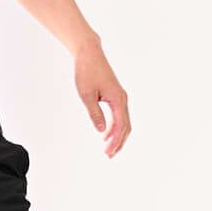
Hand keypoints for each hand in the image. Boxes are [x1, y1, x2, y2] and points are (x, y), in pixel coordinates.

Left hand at [74, 41, 130, 157]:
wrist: (89, 54)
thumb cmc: (86, 72)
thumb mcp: (87, 95)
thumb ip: (95, 114)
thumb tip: (102, 131)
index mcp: (118, 99)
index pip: (121, 126)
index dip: (115, 141)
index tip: (107, 153)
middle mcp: (122, 99)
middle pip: (126, 126)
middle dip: (118, 142)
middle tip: (109, 156)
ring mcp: (120, 97)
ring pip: (123, 121)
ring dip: (117, 136)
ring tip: (108, 149)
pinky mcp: (115, 95)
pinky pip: (119, 115)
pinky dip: (115, 126)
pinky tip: (106, 134)